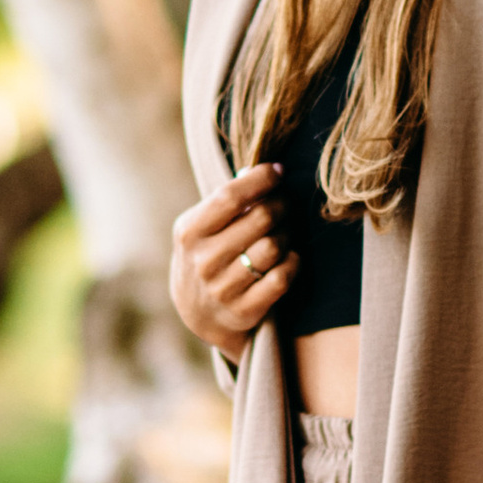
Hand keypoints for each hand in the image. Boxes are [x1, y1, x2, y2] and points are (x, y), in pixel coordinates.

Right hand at [171, 164, 295, 357]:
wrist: (197, 311)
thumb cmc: (206, 253)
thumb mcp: (201, 226)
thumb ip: (226, 200)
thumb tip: (263, 171)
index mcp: (189, 232)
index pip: (230, 196)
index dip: (260, 179)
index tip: (278, 171)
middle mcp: (204, 261)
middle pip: (261, 218)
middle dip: (281, 204)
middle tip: (285, 202)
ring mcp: (224, 288)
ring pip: (274, 247)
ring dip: (288, 233)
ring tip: (285, 230)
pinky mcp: (245, 310)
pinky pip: (282, 277)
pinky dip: (293, 262)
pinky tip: (289, 256)